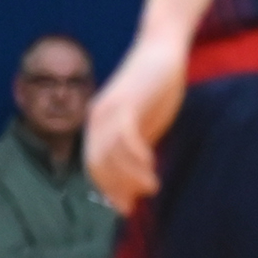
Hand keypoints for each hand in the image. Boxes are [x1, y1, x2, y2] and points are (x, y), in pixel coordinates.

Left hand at [86, 35, 185, 212]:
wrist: (163, 48)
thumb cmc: (157, 88)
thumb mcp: (146, 125)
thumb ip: (138, 151)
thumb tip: (137, 183)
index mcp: (97, 126)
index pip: (94, 167)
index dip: (108, 190)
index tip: (126, 208)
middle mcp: (96, 119)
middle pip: (97, 165)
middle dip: (117, 189)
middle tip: (137, 203)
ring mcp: (108, 110)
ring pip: (110, 155)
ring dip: (130, 176)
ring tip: (152, 187)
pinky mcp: (125, 102)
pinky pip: (124, 137)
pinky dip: (135, 156)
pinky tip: (151, 165)